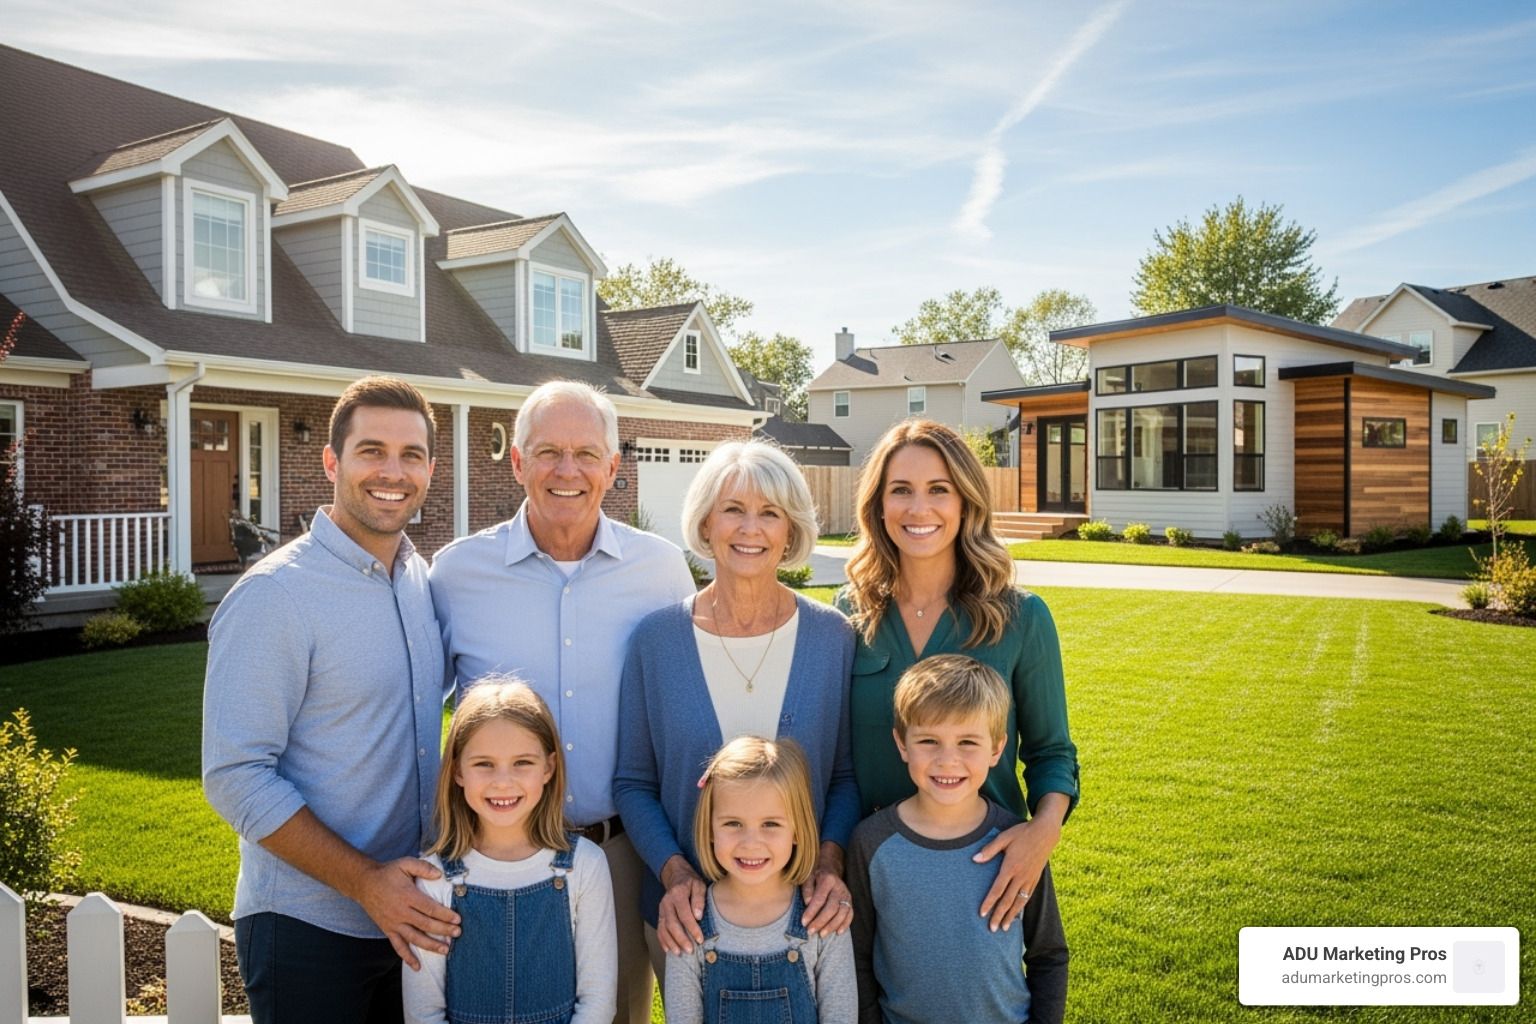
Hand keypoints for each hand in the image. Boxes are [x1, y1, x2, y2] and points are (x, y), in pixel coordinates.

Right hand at [355, 857, 461, 969]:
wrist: (364, 883)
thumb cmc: (388, 872)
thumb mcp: (405, 863)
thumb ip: (423, 867)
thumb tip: (440, 875)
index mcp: (407, 895)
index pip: (429, 908)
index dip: (444, 915)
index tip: (457, 920)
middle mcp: (400, 912)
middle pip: (425, 924)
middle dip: (443, 930)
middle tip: (457, 934)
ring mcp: (393, 923)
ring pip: (414, 938)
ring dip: (430, 946)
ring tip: (445, 950)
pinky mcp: (387, 930)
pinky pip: (398, 946)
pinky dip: (407, 957)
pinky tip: (417, 966)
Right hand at [658, 855, 706, 954]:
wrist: (676, 876)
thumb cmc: (691, 882)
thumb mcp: (699, 885)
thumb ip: (699, 899)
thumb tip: (698, 916)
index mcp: (677, 894)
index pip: (684, 914)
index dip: (692, 928)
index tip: (700, 939)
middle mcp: (666, 903)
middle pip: (672, 924)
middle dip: (680, 939)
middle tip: (690, 950)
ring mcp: (661, 910)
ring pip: (663, 928)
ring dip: (671, 942)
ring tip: (679, 953)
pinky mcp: (660, 915)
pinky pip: (659, 929)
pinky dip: (663, 940)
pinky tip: (668, 950)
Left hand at [799, 842, 852, 936]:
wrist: (830, 869)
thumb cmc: (816, 875)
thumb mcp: (808, 877)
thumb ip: (807, 889)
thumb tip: (808, 902)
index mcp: (828, 880)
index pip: (820, 899)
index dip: (811, 912)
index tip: (804, 922)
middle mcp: (839, 888)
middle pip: (831, 908)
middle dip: (820, 921)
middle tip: (810, 931)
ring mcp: (846, 895)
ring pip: (841, 913)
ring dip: (832, 926)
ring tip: (822, 934)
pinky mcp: (850, 902)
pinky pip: (850, 914)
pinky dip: (845, 924)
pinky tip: (838, 932)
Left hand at [972, 795, 1067, 932]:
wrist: (1045, 833)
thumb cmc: (1022, 833)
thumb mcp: (1004, 837)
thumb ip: (990, 849)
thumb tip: (975, 859)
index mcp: (1011, 867)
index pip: (997, 889)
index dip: (989, 902)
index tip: (982, 914)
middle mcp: (1021, 876)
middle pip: (1008, 900)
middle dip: (999, 915)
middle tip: (991, 929)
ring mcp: (1029, 879)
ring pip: (1019, 902)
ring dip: (1011, 916)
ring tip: (1004, 928)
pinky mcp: (1035, 879)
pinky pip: (1027, 897)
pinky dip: (1021, 907)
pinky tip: (1016, 914)